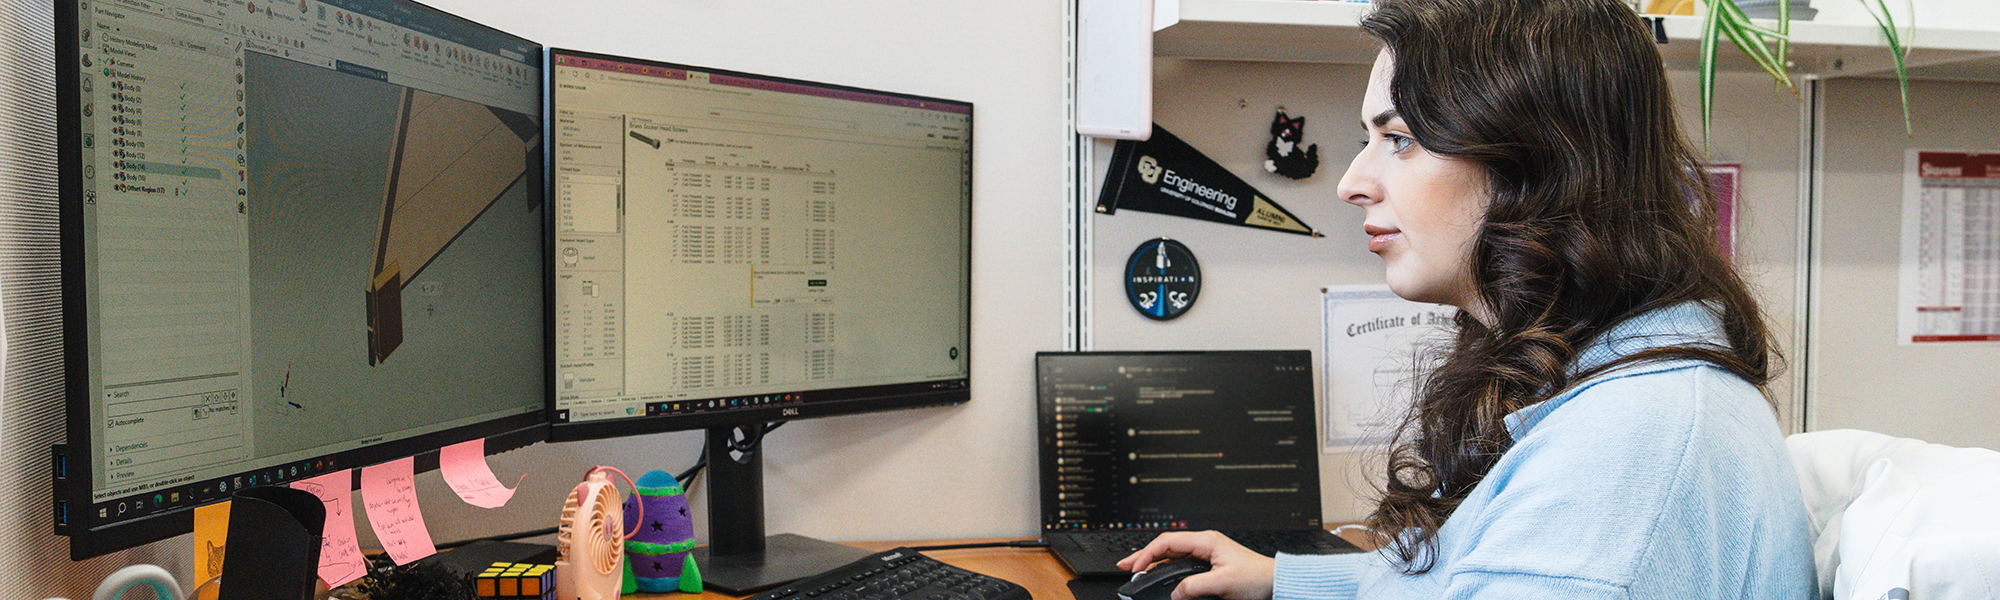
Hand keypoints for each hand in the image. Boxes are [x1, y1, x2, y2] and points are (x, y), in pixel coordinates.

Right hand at [1116, 531, 1274, 599]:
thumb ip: (1194, 587)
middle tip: (1125, 566)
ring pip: (1172, 556)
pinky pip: (1181, 565)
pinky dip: (1166, 570)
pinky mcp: (1209, 565)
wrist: (1275, 582)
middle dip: (1144, 556)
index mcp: (1207, 541)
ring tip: (1137, 571)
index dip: (1148, 554)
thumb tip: (1174, 593)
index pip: (1168, 542)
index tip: (1135, 567)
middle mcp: (1205, 544)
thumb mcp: (1223, 583)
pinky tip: (1158, 575)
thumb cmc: (1257, 577)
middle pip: (1166, 547)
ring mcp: (1206, 554)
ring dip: (1154, 563)